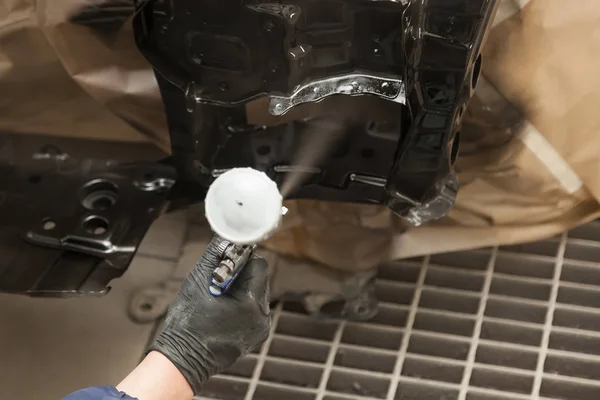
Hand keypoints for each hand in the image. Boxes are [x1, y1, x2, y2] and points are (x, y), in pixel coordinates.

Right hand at [149, 236, 270, 394]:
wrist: (183, 359)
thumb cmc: (187, 323)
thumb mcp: (197, 280)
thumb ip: (214, 255)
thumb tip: (223, 237)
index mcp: (250, 302)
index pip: (259, 266)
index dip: (242, 260)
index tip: (227, 264)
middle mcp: (261, 316)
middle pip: (259, 280)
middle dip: (241, 276)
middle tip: (220, 282)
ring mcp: (260, 329)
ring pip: (257, 295)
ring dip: (241, 291)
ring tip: (220, 299)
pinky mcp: (256, 336)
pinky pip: (254, 311)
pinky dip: (242, 306)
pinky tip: (224, 311)